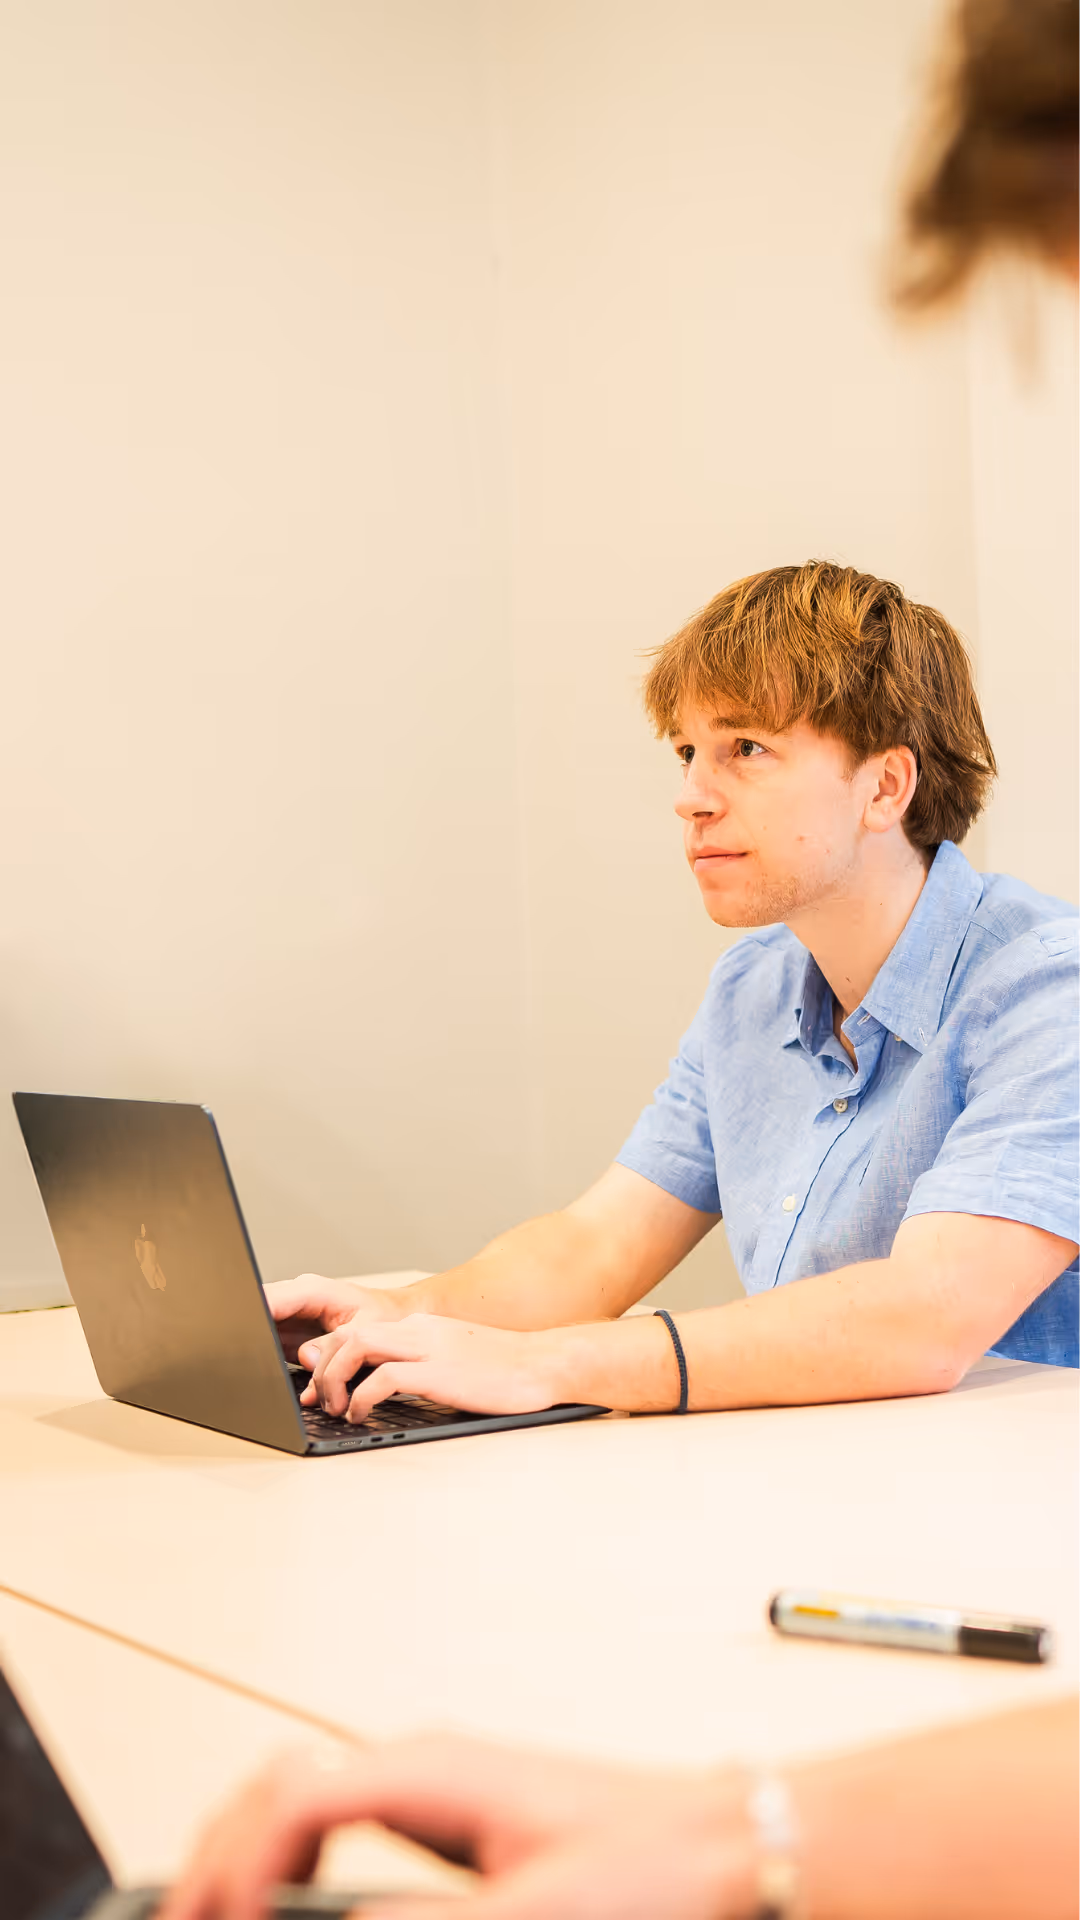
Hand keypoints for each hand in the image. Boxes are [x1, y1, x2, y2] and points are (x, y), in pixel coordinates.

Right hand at [157, 1733, 754, 1919]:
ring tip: (212, 1916)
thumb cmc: (654, 1862)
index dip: (235, 1868)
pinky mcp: (447, 1817)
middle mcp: (423, 1762)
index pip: (291, 1798)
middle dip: (216, 1855)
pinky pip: (335, 1821)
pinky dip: (288, 1858)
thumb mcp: (538, 1915)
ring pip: (298, 1796)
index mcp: (434, 1770)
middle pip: (276, 1785)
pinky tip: (280, 1902)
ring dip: (244, 1852)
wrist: (724, 1841)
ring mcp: (433, 1783)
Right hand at [263, 1275, 414, 1363]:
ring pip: (259, 1329)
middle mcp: (296, 1299)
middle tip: (248, 1362)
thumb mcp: (367, 1330)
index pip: (269, 1299)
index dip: (252, 1317)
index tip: (245, 1337)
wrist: (397, 1317)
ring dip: (259, 1352)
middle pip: (257, 1312)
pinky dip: (267, 1360)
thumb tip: (308, 1360)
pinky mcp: (289, 1333)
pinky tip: (270, 1375)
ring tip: (260, 1372)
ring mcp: (291, 1315)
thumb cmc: (386, 1317)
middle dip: (250, 1336)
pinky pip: (269, 1344)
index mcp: (312, 1290)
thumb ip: (336, 1344)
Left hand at [297, 1313, 573, 1419]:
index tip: (320, 1385)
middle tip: (316, 1399)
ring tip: (334, 1406)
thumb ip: (422, 1366)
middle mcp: (419, 1330)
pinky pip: (383, 1378)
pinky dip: (361, 1397)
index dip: (330, 1356)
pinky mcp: (438, 1372)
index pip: (359, 1329)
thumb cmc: (506, 1370)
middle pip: (348, 1333)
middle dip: (322, 1366)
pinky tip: (361, 1415)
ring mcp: (428, 1347)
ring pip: (356, 1346)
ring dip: (334, 1378)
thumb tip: (387, 1388)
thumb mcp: (455, 1360)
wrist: (547, 1363)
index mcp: (422, 1327)